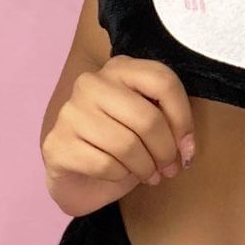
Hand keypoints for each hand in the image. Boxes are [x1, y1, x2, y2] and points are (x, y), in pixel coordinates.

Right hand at [43, 55, 195, 192]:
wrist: (80, 176)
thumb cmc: (122, 144)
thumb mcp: (150, 123)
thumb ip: (169, 120)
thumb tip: (185, 146)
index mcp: (120, 68)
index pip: (163, 81)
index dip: (183, 117)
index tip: (187, 146)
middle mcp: (91, 83)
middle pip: (147, 117)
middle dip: (166, 151)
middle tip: (169, 168)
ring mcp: (70, 112)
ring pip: (127, 144)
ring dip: (146, 167)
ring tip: (150, 175)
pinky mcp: (56, 144)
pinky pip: (105, 164)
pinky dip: (120, 175)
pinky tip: (120, 174)